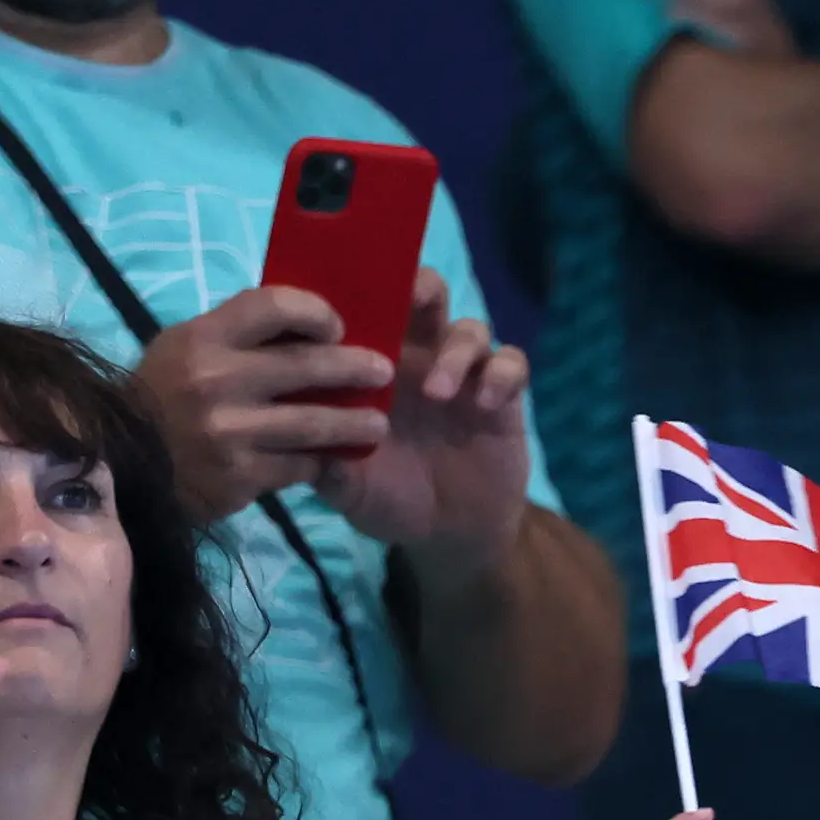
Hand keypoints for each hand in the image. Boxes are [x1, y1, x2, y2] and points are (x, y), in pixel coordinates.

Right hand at [132, 284, 394, 524]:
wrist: (121, 469)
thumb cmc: (162, 398)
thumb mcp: (185, 349)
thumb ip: (237, 334)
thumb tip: (307, 319)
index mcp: (201, 338)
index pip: (272, 306)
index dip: (315, 312)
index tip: (337, 326)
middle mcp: (214, 381)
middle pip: (305, 365)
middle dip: (354, 367)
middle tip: (383, 371)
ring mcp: (228, 432)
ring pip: (311, 424)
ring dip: (353, 424)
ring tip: (379, 426)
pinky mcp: (238, 478)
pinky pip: (297, 467)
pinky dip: (319, 461)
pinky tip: (334, 458)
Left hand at [316, 270, 537, 563]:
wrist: (449, 533)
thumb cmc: (390, 496)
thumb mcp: (349, 489)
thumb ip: (328, 468)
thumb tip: (308, 445)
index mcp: (373, 364)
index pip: (366, 307)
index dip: (354, 295)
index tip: (340, 312)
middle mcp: (420, 357)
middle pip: (424, 294)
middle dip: (415, 286)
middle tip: (407, 303)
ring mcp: (464, 373)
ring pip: (469, 328)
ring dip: (455, 352)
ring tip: (437, 394)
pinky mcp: (504, 395)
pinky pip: (512, 364)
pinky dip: (501, 375)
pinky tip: (484, 405)